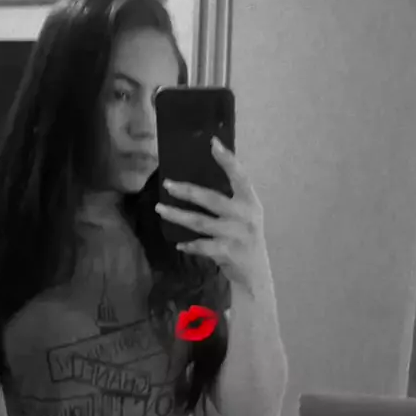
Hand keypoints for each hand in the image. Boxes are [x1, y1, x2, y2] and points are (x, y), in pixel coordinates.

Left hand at [155, 137, 269, 295]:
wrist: (255, 272)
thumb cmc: (245, 237)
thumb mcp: (246, 214)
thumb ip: (231, 198)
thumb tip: (200, 180)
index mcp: (250, 202)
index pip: (240, 176)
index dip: (227, 159)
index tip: (213, 142)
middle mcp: (244, 215)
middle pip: (210, 199)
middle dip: (186, 191)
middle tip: (166, 184)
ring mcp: (235, 234)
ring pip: (199, 222)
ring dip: (177, 215)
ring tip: (160, 209)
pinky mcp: (226, 251)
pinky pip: (201, 245)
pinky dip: (188, 245)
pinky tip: (179, 244)